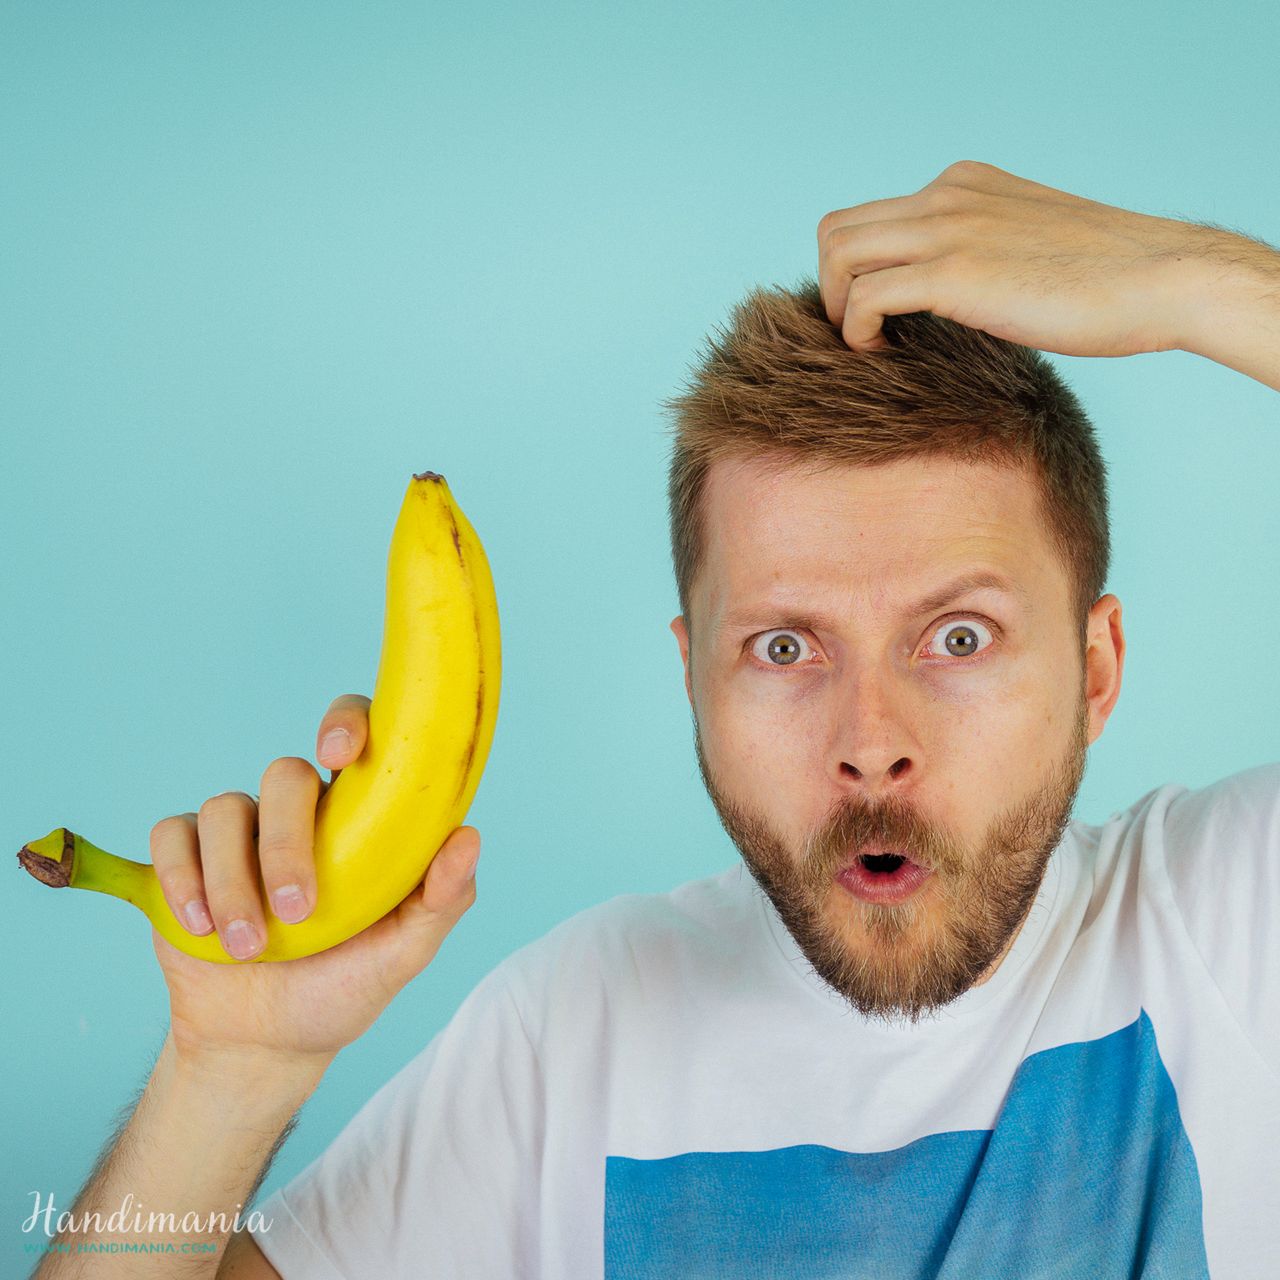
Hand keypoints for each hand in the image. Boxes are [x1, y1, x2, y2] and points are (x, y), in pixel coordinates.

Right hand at [147, 693, 480, 1070]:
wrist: (269, 1044)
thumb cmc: (345, 986)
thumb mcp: (404, 953)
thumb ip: (442, 899)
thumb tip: (468, 836)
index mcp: (356, 817)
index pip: (355, 736)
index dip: (345, 722)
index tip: (339, 753)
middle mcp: (297, 813)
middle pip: (283, 774)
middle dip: (285, 842)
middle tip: (297, 911)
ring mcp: (238, 832)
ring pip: (224, 809)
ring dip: (232, 879)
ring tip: (249, 947)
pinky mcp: (186, 861)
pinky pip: (172, 836)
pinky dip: (181, 877)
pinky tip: (200, 925)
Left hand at [816, 159, 1226, 357]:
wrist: (1164, 279)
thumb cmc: (1107, 282)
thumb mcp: (1025, 249)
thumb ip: (977, 257)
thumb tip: (943, 302)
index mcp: (962, 184)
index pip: (868, 216)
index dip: (854, 270)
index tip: (874, 316)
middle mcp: (947, 195)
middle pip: (836, 229)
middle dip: (830, 288)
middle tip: (858, 335)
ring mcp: (949, 229)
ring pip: (839, 256)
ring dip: (837, 308)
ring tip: (868, 347)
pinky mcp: (956, 271)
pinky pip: (866, 296)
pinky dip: (858, 331)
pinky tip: (884, 356)